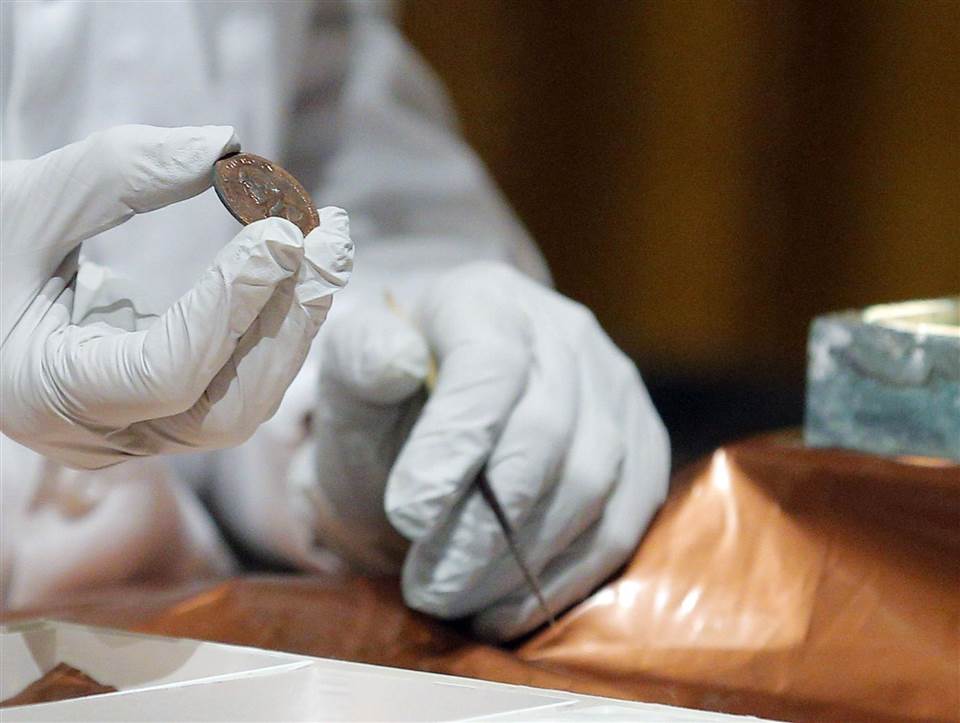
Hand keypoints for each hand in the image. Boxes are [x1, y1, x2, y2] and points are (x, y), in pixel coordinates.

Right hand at [0, 125, 352, 468]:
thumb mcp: (22, 200)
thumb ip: (116, 172)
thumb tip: (226, 144)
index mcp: (42, 393)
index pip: (167, 373)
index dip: (231, 306)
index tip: (280, 234)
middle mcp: (97, 433)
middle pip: (226, 407)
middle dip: (288, 321)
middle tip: (331, 240)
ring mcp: (134, 433)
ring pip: (242, 403)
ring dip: (293, 323)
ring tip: (328, 246)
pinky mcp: (161, 415)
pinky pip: (235, 383)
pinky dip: (272, 327)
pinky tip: (297, 271)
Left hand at [311, 261, 668, 639]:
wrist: (438, 430)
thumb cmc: (389, 406)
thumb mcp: (352, 380)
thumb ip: (361, 360)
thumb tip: (394, 360)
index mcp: (487, 301)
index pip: (490, 367)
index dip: (455, 443)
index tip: (410, 514)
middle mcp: (565, 335)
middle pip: (546, 435)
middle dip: (483, 526)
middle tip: (426, 587)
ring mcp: (614, 390)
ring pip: (591, 486)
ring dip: (519, 562)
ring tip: (454, 599)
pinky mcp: (641, 449)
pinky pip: (622, 524)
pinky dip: (565, 579)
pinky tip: (504, 610)